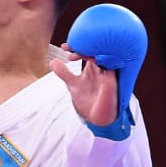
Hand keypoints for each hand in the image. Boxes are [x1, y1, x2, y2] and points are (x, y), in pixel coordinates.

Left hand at [49, 45, 119, 126]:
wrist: (97, 118)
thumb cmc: (89, 100)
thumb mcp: (73, 84)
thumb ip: (64, 72)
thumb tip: (52, 61)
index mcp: (95, 68)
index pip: (89, 51)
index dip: (78, 46)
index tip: (63, 47)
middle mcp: (103, 69)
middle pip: (97, 50)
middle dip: (83, 46)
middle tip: (66, 47)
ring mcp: (108, 75)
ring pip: (104, 56)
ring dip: (89, 52)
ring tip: (72, 56)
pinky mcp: (112, 82)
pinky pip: (111, 67)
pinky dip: (101, 60)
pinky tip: (89, 58)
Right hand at [58, 2, 147, 133]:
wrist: (100, 122)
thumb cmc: (109, 108)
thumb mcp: (110, 95)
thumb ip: (107, 83)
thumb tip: (102, 70)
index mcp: (109, 71)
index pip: (102, 53)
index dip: (94, 47)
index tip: (84, 46)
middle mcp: (100, 71)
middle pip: (92, 52)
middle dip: (84, 45)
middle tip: (71, 44)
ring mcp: (89, 76)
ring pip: (81, 59)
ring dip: (75, 51)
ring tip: (65, 47)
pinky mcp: (77, 84)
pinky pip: (68, 73)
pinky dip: (61, 66)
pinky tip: (55, 62)